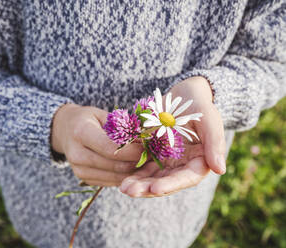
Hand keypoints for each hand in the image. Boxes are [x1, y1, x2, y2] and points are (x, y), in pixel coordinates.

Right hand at [51, 104, 143, 185]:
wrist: (65, 131)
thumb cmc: (87, 119)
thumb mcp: (102, 115)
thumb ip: (122, 126)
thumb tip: (149, 137)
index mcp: (81, 133)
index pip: (111, 147)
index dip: (133, 150)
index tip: (151, 148)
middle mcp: (77, 154)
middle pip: (115, 165)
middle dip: (137, 162)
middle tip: (155, 157)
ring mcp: (79, 169)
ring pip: (115, 177)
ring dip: (134, 172)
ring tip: (149, 163)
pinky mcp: (84, 179)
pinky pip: (110, 181)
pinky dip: (125, 176)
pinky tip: (135, 168)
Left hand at [119, 76, 226, 196]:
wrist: (183, 94)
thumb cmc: (199, 104)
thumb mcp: (209, 119)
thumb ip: (215, 142)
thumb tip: (220, 170)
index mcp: (199, 161)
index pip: (187, 178)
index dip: (171, 185)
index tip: (155, 188)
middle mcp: (182, 165)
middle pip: (166, 182)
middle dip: (148, 188)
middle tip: (130, 190)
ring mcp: (166, 161)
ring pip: (151, 178)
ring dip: (138, 184)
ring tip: (123, 188)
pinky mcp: (152, 155)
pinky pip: (142, 167)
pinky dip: (132, 173)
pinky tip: (120, 178)